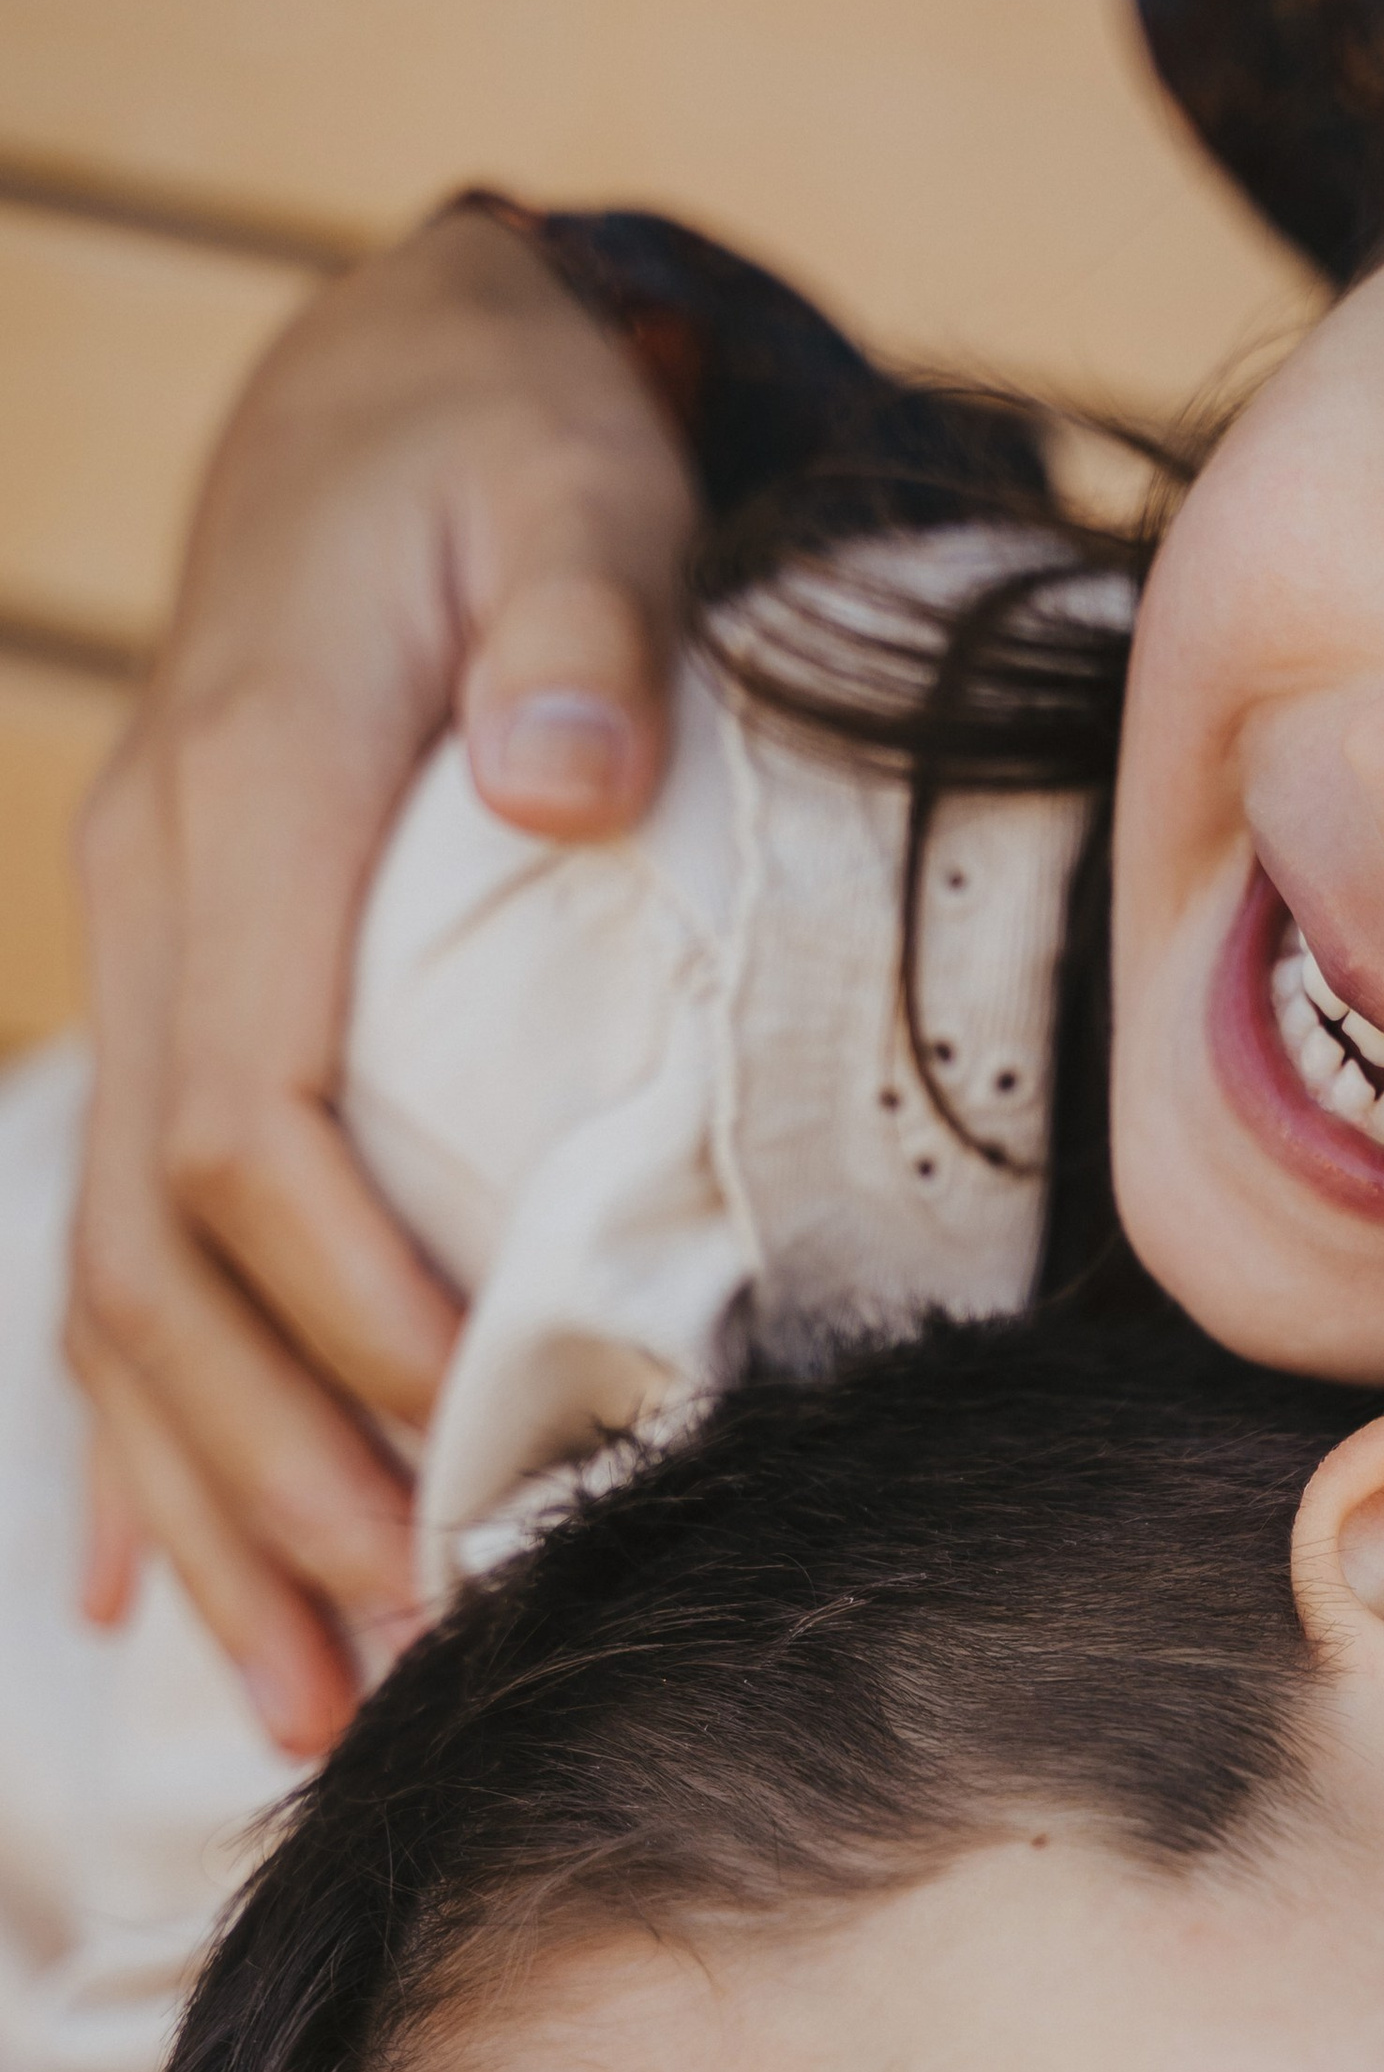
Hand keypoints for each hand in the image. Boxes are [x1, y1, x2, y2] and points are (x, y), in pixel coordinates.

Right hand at [70, 202, 697, 1748]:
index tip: (469, 1445)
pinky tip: (147, 1584)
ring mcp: (140, 957)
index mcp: (244, 804)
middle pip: (160, 1250)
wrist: (384, 381)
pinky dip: (135, 1427)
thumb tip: (569, 778)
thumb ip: (581, 627)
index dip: (344, 1305)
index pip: (246, 1118)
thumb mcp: (575, 486)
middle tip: (398, 1640)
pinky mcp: (174, 995)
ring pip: (116, 1284)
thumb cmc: (506, 446)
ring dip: (204, 1498)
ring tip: (301, 1689)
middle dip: (272, 1462)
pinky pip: (114, 1247)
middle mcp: (152, 899)